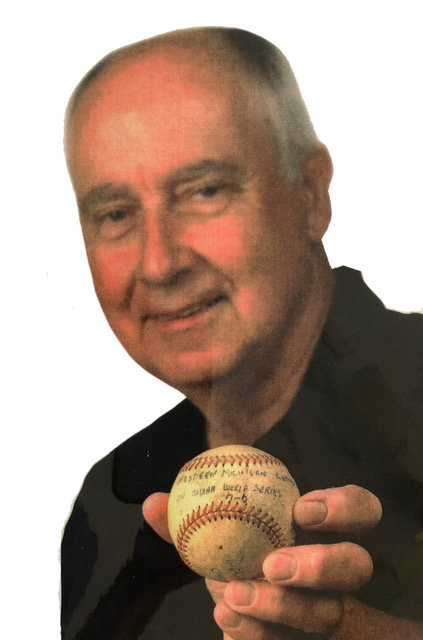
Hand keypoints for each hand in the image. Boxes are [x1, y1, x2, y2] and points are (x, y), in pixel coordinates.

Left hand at [143, 485, 422, 638]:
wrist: (234, 599)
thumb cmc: (231, 551)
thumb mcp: (211, 529)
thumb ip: (185, 515)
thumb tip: (152, 503)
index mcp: (319, 529)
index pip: (361, 509)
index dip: (343, 507)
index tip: (301, 509)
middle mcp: (334, 572)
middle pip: (357, 565)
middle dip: (321, 564)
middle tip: (271, 564)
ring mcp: (326, 611)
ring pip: (329, 615)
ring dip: (281, 608)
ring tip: (232, 596)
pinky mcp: (309, 639)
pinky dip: (261, 637)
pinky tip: (231, 629)